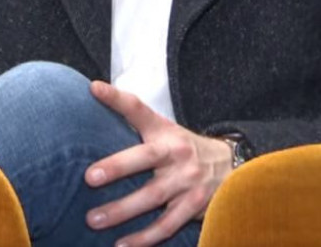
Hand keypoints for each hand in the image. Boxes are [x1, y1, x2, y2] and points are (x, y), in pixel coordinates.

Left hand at [84, 81, 232, 245]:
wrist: (230, 166)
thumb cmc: (182, 147)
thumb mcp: (163, 129)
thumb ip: (133, 119)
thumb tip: (94, 94)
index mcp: (165, 131)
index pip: (139, 109)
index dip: (117, 98)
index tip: (94, 89)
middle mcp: (177, 153)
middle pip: (146, 157)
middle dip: (118, 166)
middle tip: (90, 177)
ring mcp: (187, 181)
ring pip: (153, 197)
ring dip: (123, 210)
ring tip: (93, 219)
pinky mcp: (194, 207)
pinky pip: (167, 225)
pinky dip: (144, 238)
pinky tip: (122, 245)